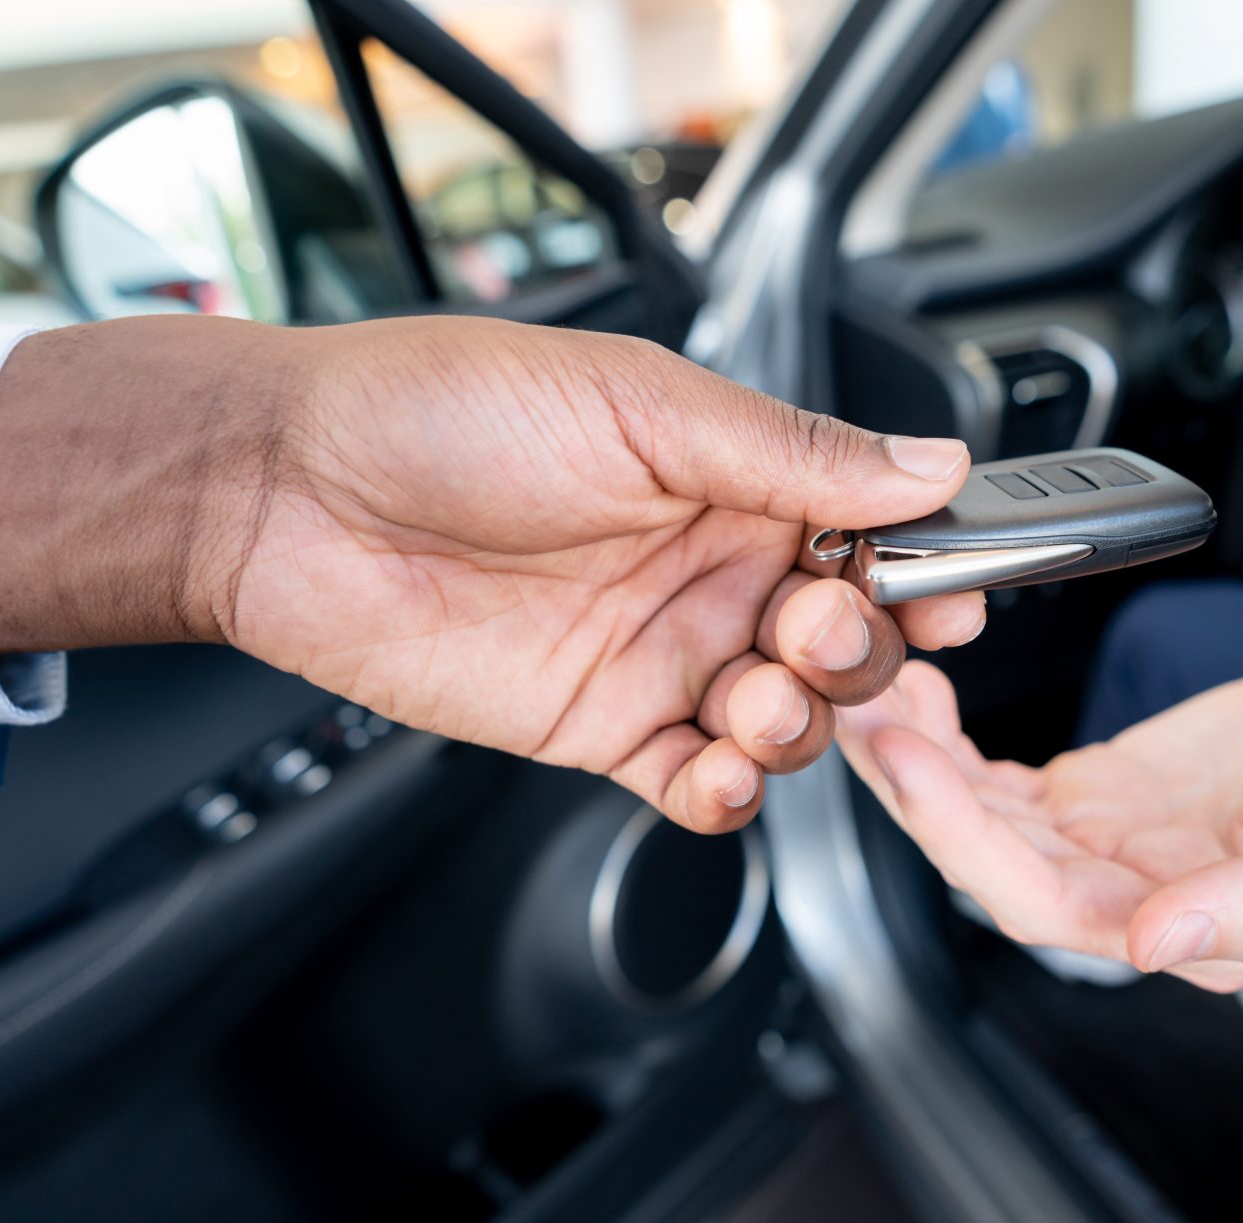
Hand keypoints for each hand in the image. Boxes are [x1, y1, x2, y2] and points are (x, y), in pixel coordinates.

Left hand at [0, 315, 986, 830]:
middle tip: (808, 627)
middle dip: (858, 651)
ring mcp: (657, 652)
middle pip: (850, 641)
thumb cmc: (438, 411)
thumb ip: (792, 453)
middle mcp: (707, 565)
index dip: (924, 568)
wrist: (290, 492)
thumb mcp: (639, 406)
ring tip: (746, 696)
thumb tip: (930, 465)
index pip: (871, 533)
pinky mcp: (598, 726)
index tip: (952, 588)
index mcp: (732, 475)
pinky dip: (726, 796)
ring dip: (796, 725)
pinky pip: (696, 787)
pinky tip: (712, 772)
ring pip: (787, 723)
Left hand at [837, 660, 1242, 988]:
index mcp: (1191, 927)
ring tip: (865, 685)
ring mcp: (1115, 845)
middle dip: (914, 790)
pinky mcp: (1109, 794)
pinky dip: (954, 743)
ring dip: (919, 762)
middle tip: (853, 703)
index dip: (964, 839)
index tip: (912, 760)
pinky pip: (1005, 780)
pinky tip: (918, 697)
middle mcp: (1135, 897)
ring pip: (984, 818)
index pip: (1041, 900)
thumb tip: (1163, 945)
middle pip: (988, 857)